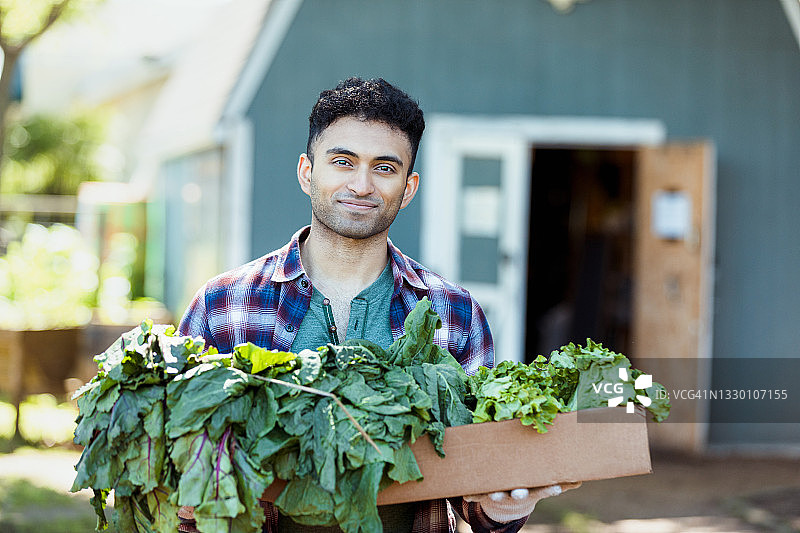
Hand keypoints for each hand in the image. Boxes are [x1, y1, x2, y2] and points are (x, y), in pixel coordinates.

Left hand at [463, 482, 581, 522]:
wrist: (509, 501)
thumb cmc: (529, 484)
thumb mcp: (544, 483)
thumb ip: (561, 481)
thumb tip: (582, 477)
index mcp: (533, 490)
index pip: (544, 490)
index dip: (549, 490)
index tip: (555, 488)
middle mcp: (518, 493)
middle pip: (520, 494)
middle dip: (519, 494)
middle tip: (519, 493)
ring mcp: (502, 494)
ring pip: (499, 495)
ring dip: (496, 495)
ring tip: (494, 494)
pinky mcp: (486, 493)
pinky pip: (478, 494)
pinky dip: (473, 495)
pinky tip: (467, 495)